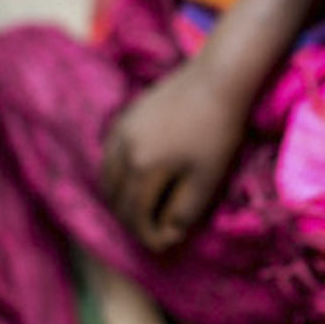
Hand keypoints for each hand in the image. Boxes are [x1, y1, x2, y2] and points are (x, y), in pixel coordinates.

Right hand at [100, 59, 246, 251]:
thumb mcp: (207, 178)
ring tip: (143, 209)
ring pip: (107, 177)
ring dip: (120, 198)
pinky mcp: (125, 116)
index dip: (148, 236)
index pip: (135, 215)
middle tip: (153, 231)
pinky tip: (135, 178)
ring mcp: (120, 130)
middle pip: (116, 199)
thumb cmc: (217, 130)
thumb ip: (184, 211)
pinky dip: (117, 174)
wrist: (217, 79)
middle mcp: (122, 150)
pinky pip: (110, 155)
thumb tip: (167, 234)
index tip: (165, 244)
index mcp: (142, 168)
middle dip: (132, 221)